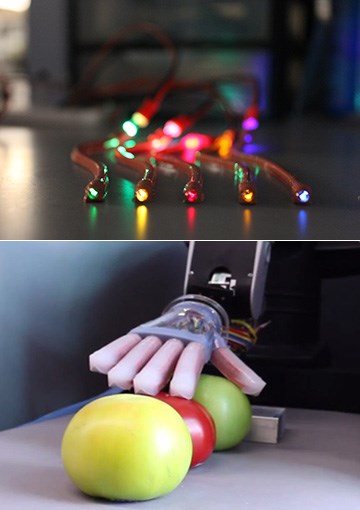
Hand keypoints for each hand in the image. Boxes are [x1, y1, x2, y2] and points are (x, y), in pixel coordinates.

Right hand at [89, 332, 264, 398]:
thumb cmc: (204, 339)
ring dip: (128, 364)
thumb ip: (235, 368)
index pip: (191, 358)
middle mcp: (173, 337)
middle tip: (145, 388)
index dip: (185, 373)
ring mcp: (153, 335)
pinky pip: (122, 342)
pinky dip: (110, 352)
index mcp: (196, 343)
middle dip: (153, 371)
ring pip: (139, 349)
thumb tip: (256, 387)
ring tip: (118, 379)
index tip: (182, 391)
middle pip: (161, 356)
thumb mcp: (222, 350)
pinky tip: (98, 364)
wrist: (191, 312)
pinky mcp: (137, 334)